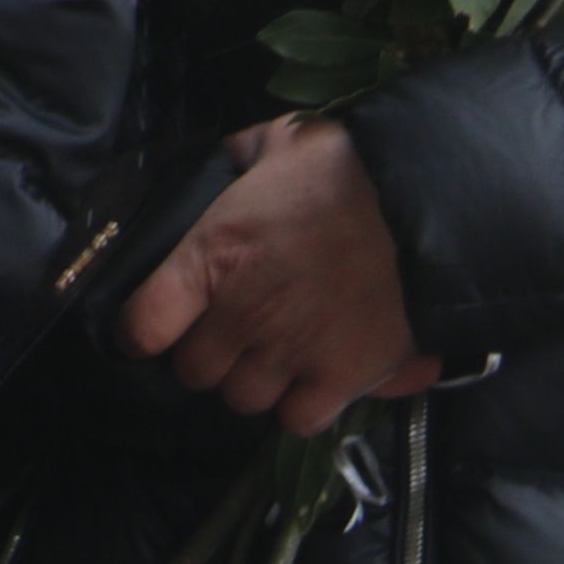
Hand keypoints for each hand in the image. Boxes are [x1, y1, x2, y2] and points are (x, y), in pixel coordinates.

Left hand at [116, 116, 440, 433]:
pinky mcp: (337, 380)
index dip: (141, 333)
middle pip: (194, 371)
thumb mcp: (276, 143)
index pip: (142, 325)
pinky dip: (301, 405)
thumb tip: (223, 165)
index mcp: (212, 255)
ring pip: (242, 399)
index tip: (151, 331)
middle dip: (208, 354)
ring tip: (275, 354)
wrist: (422, 207)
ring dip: (254, 380)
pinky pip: (296, 420)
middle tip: (232, 333)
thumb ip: (236, 160)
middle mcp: (241, 313)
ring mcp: (288, 352)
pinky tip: (313, 378)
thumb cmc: (344, 167)